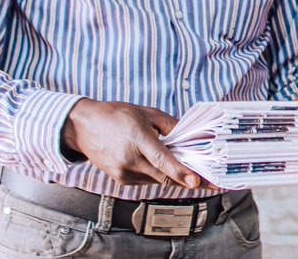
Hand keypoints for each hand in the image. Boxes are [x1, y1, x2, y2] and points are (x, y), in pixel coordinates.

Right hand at [62, 99, 205, 189]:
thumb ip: (171, 125)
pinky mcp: (121, 180)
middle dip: (188, 181)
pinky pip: (147, 180)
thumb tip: (192, 136)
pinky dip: (158, 174)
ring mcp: (124, 173)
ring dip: (173, 176)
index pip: (162, 160)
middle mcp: (129, 160)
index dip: (181, 172)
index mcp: (137, 139)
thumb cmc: (117, 116)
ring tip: (191, 171)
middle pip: (164, 176)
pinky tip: (163, 166)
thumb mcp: (146, 113)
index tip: (196, 181)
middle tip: (212, 184)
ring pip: (157, 180)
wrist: (84, 127)